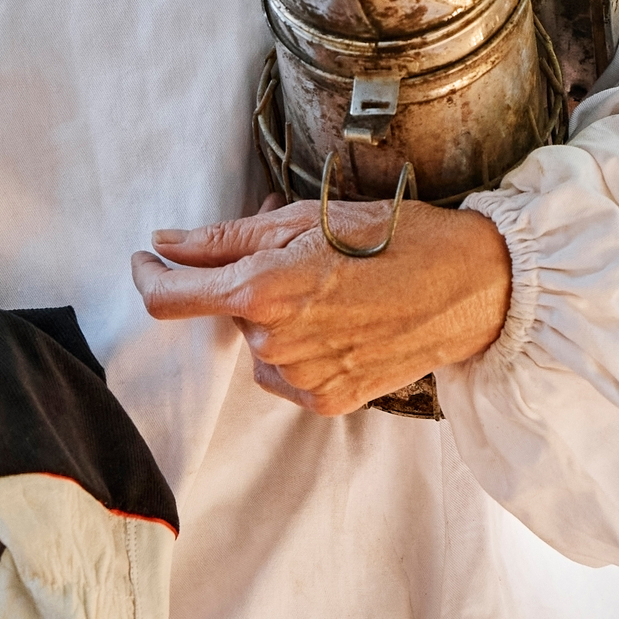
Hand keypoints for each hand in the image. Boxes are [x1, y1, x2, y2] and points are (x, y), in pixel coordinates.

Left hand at [131, 199, 512, 415]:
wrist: (470, 287)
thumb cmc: (394, 237)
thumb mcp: (306, 217)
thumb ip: (226, 238)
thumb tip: (165, 244)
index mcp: (263, 289)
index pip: (169, 297)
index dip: (149, 275)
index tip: (149, 258)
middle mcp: (274, 342)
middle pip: (226, 311)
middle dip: (248, 277)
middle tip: (300, 250)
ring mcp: (301, 377)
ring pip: (257, 342)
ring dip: (276, 314)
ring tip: (334, 286)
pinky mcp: (327, 401)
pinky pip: (285, 373)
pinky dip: (299, 347)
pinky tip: (342, 323)